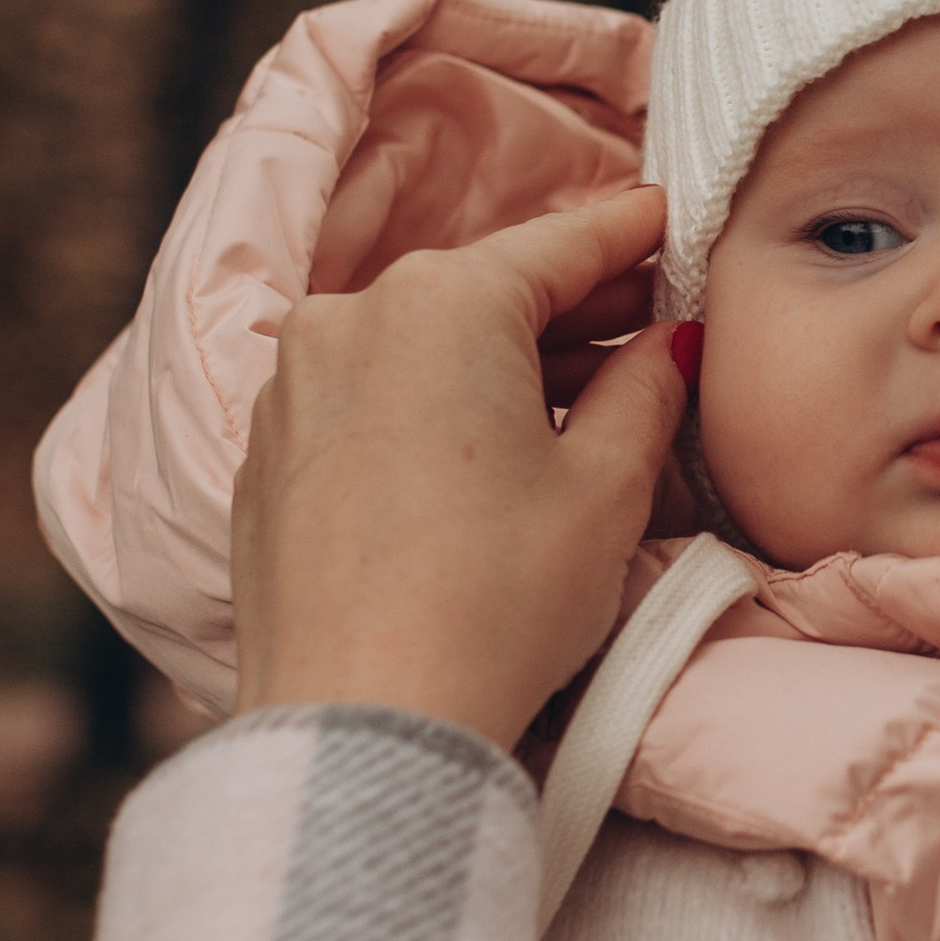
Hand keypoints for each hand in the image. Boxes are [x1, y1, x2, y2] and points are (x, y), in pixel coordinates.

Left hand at [233, 184, 687, 750]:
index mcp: (442, 302)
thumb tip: (665, 346)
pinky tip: (487, 457)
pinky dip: (434, 411)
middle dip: (574, 309)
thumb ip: (644, 392)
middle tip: (651, 320)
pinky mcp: (269, 457)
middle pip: (487, 293)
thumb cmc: (496, 601)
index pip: (562, 245)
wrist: (363, 723)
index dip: (631, 233)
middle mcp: (351, 319)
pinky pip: (371, 403)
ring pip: (424, 347)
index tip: (670, 217)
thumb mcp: (606, 488)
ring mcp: (295, 387)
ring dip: (503, 365)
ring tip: (583, 400)